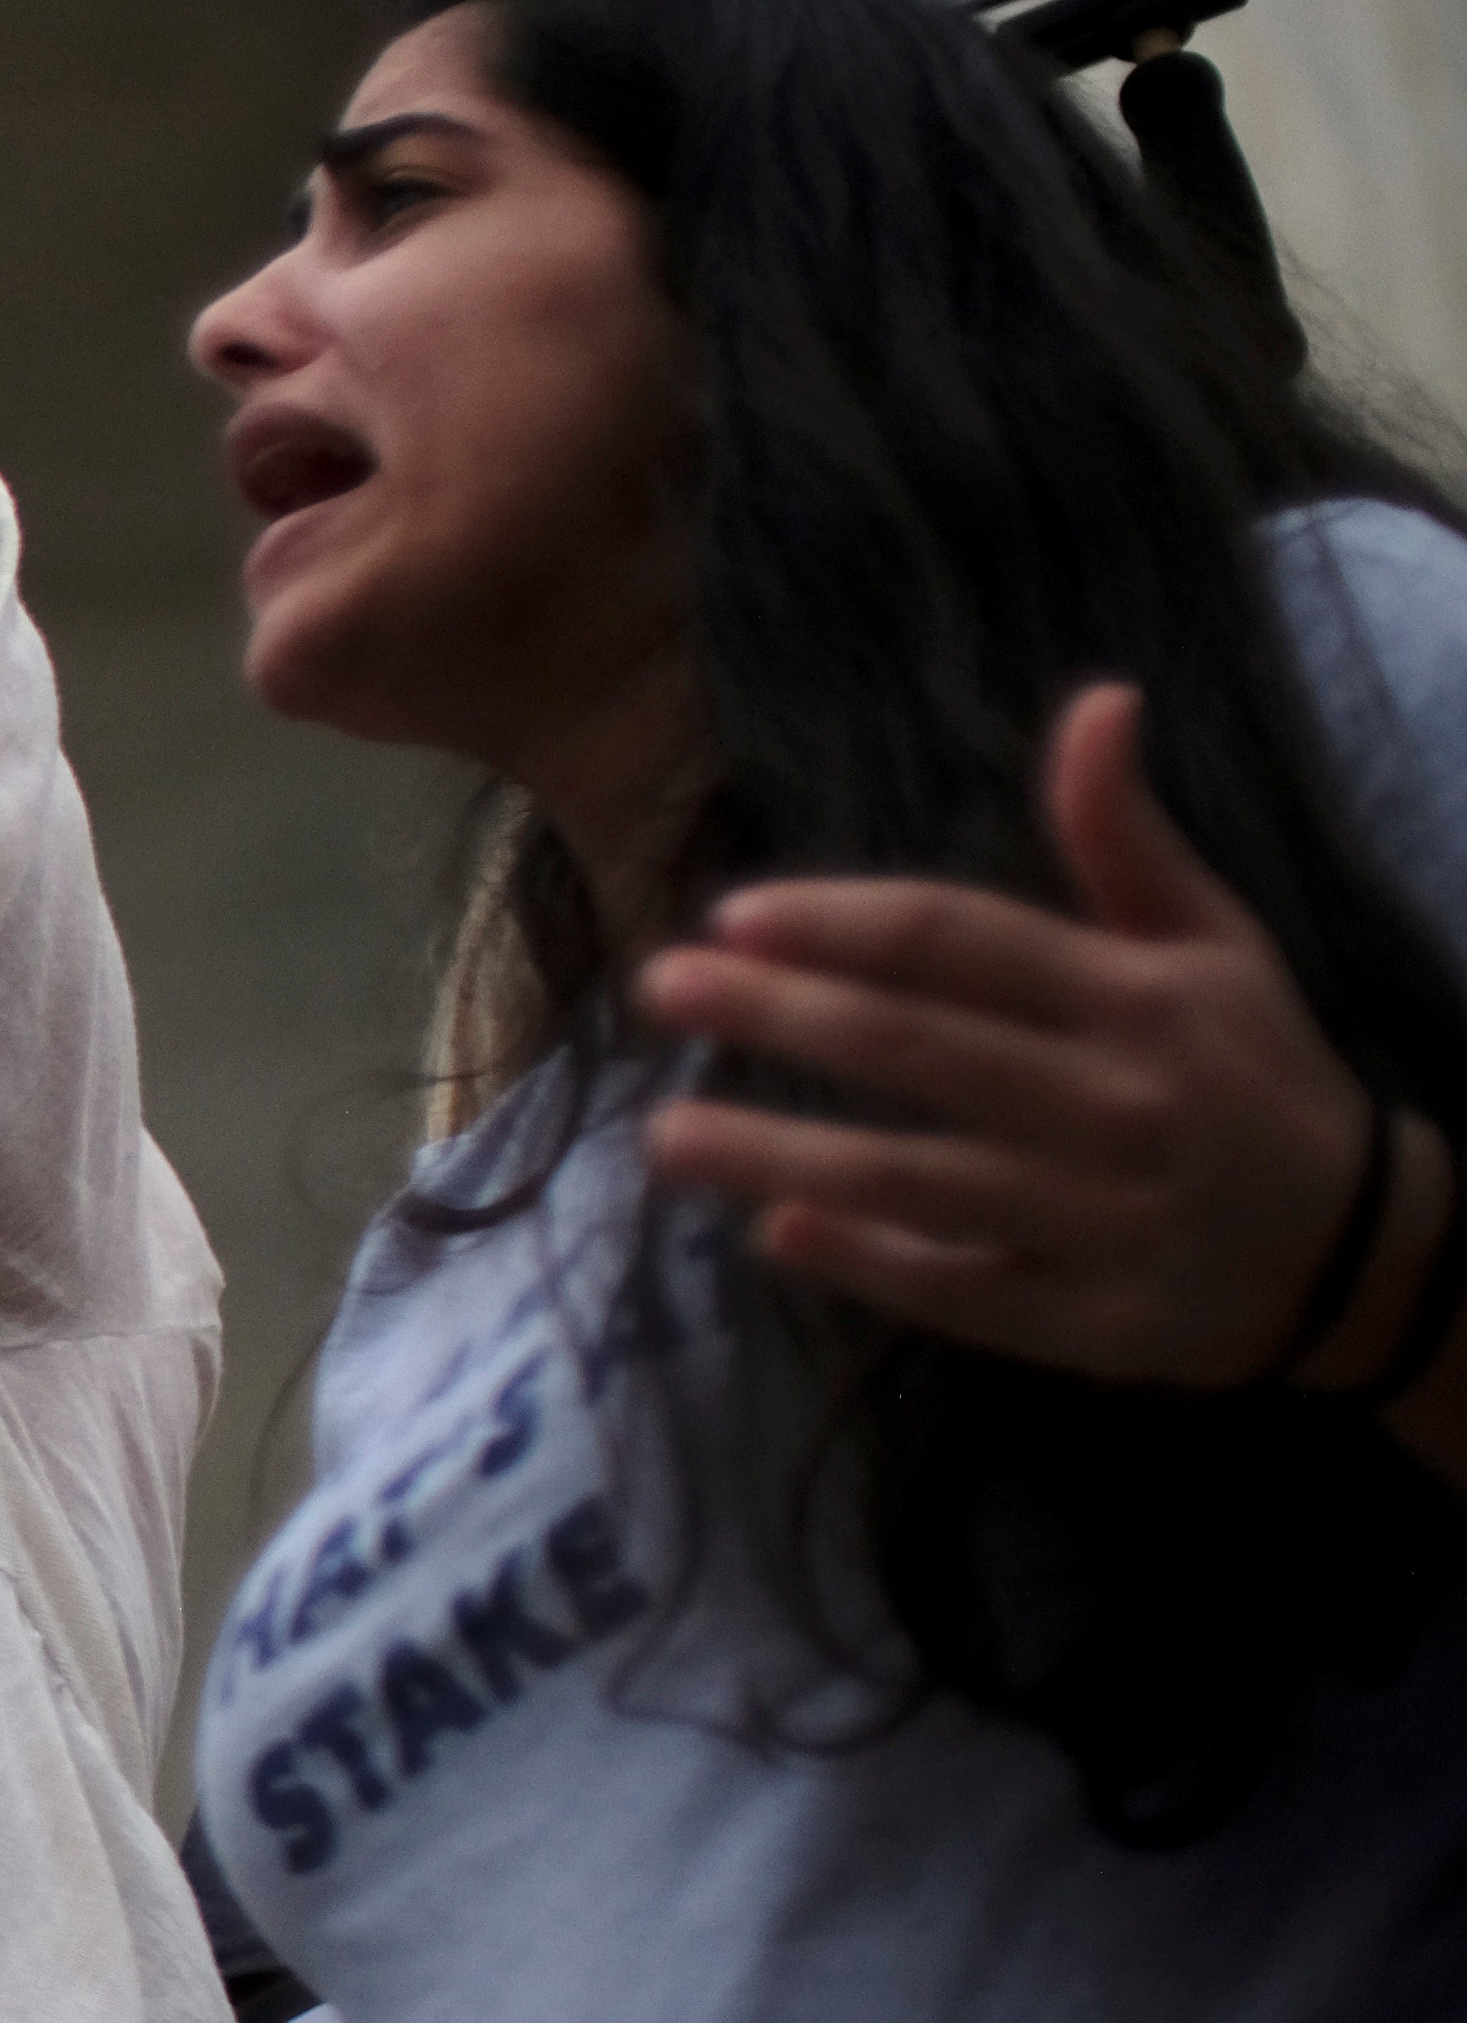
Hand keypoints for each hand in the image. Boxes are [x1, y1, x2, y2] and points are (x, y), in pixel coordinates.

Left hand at [640, 686, 1422, 1385]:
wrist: (1361, 1252)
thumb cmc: (1252, 1073)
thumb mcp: (1211, 944)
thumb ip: (1126, 837)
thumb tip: (1099, 699)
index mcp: (1137, 1000)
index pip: (962, 943)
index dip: (842, 923)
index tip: (734, 913)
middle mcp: (1116, 1105)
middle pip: (918, 1051)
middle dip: (780, 1015)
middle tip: (662, 989)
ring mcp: (1102, 1220)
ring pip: (917, 1181)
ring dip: (781, 1156)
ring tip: (664, 1135)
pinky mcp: (1091, 1323)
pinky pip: (959, 1294)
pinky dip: (864, 1265)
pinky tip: (772, 1234)